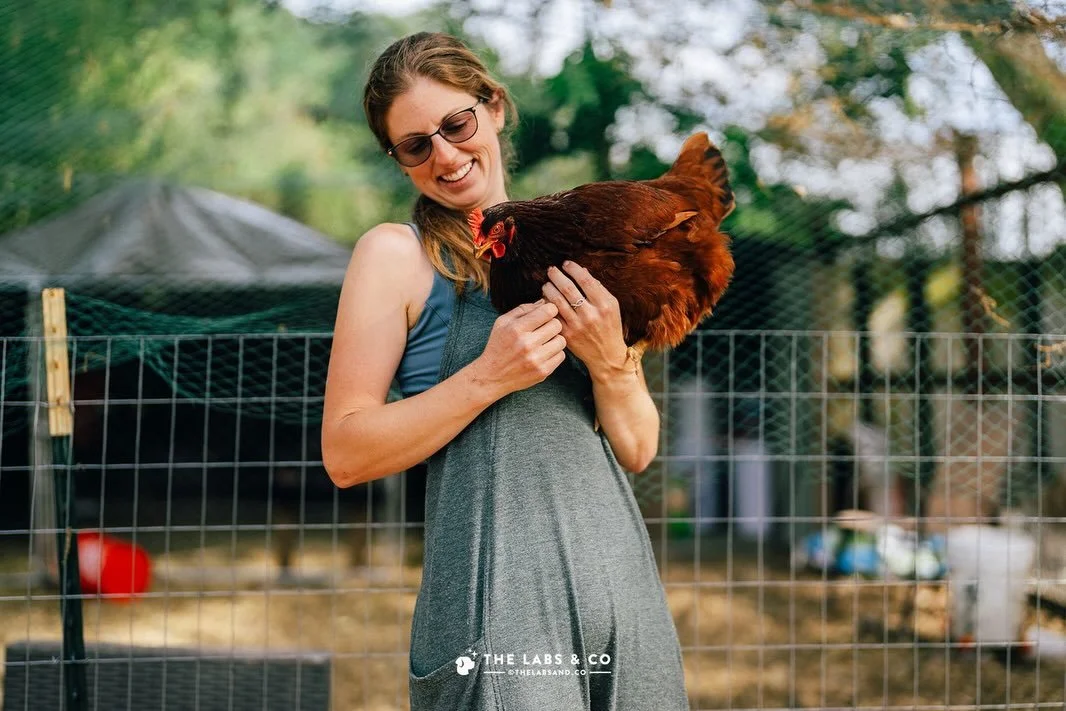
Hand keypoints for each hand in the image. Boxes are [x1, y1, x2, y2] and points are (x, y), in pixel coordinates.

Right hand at [470, 299, 566, 396]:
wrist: (492, 376)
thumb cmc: (498, 345)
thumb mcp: (502, 322)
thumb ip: (523, 309)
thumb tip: (544, 301)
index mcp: (517, 329)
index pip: (548, 311)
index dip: (550, 309)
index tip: (546, 313)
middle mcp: (527, 344)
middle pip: (557, 325)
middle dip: (552, 324)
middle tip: (544, 328)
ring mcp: (536, 359)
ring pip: (562, 340)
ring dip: (555, 339)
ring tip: (544, 341)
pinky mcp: (543, 372)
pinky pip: (561, 355)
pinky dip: (555, 353)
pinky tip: (544, 353)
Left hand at [541, 261, 627, 377]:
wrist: (606, 355)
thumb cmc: (610, 327)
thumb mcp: (611, 306)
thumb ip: (598, 288)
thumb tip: (582, 271)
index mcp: (604, 304)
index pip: (585, 280)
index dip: (573, 269)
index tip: (566, 264)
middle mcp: (591, 314)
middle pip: (568, 288)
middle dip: (556, 276)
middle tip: (551, 270)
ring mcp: (578, 326)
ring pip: (557, 301)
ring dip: (549, 289)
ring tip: (547, 284)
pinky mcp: (568, 335)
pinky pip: (553, 316)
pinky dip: (548, 306)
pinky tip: (546, 300)